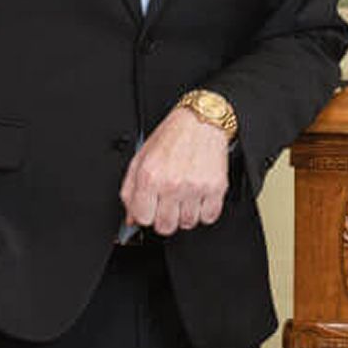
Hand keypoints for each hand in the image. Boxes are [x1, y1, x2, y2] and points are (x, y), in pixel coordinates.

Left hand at [120, 105, 231, 233]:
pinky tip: (199, 197)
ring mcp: (195, 187)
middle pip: (165, 226)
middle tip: (168, 205)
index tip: (150, 209)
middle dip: (165, 218)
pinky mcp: (216, 187)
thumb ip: (131, 190)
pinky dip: (204, 212)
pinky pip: (209, 217)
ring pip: (188, 223)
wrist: (201, 120)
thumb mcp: (141, 158)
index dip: (146, 215)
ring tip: (185, 197)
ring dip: (185, 214)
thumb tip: (131, 217)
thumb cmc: (172, 136)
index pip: (142, 218)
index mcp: (150, 176)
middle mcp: (172, 183)